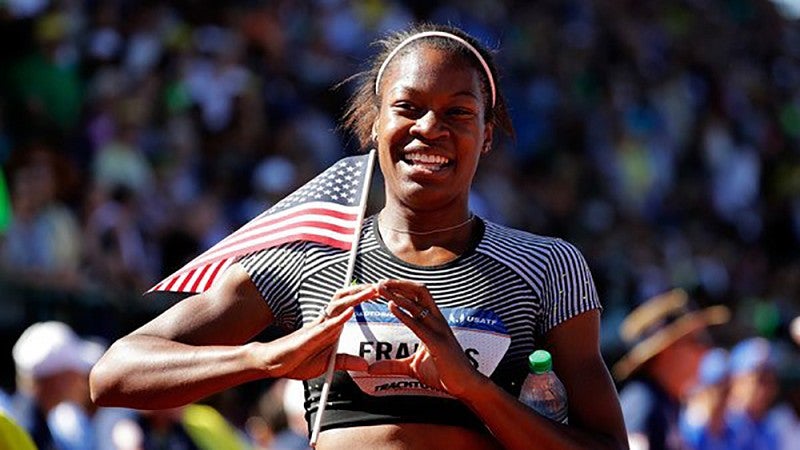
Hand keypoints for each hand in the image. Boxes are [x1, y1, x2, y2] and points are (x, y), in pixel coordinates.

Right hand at [254, 283, 378, 379]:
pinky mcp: (309, 337)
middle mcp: (324, 322)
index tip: (380, 291)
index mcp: (330, 326)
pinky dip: (339, 319)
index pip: (348, 305)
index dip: (363, 296)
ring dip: (355, 298)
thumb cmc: (298, 360)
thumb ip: (346, 362)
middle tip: (381, 285)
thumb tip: (366, 365)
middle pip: (345, 300)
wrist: (273, 363)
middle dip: (362, 291)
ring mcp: (316, 328)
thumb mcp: (329, 364)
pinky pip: (326, 326)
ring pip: (337, 307)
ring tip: (371, 292)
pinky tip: (350, 313)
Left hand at [368, 279, 485, 397]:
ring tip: (381, 289)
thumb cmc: (444, 374)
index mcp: (432, 323)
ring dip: (397, 294)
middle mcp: (436, 321)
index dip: (399, 289)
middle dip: (398, 284)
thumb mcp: (413, 368)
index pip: (416, 298)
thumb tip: (371, 368)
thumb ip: (392, 365)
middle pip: (419, 292)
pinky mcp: (438, 343)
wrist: (466, 386)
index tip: (381, 287)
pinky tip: (391, 307)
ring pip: (417, 303)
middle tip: (379, 282)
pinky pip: (419, 325)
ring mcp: (438, 330)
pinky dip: (404, 314)